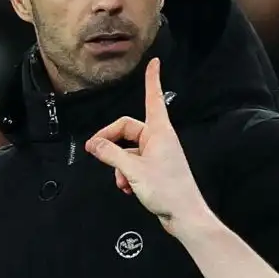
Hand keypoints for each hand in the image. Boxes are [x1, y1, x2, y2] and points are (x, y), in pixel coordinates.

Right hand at [85, 58, 215, 233]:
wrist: (184, 215)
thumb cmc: (167, 190)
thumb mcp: (132, 170)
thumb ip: (110, 154)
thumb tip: (93, 143)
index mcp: (159, 132)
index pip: (153, 98)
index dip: (152, 80)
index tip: (154, 62)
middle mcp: (160, 139)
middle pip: (127, 129)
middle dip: (111, 142)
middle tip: (95, 152)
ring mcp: (158, 154)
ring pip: (128, 150)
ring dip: (118, 164)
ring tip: (121, 181)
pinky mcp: (156, 169)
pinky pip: (134, 164)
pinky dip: (126, 174)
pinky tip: (127, 188)